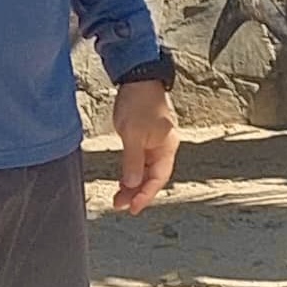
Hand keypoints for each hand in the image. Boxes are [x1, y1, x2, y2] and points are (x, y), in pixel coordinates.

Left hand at [112, 81, 178, 214]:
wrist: (139, 79)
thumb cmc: (139, 102)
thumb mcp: (133, 134)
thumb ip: (133, 161)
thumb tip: (132, 183)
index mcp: (167, 147)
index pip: (158, 178)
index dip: (146, 195)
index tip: (133, 208)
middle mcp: (164, 147)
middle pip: (153, 177)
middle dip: (138, 193)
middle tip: (121, 206)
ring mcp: (156, 143)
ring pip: (146, 171)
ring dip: (133, 184)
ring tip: (118, 197)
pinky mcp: (146, 138)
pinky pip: (141, 162)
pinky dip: (132, 173)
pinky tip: (124, 181)